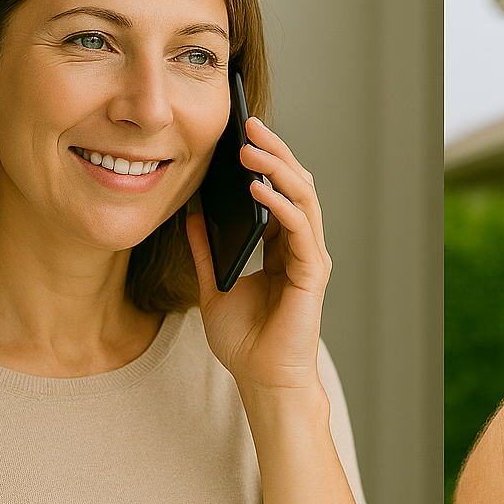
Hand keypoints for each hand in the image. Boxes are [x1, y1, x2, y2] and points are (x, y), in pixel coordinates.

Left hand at [185, 117, 329, 391]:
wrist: (261, 380)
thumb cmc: (244, 341)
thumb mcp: (213, 284)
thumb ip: (206, 248)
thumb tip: (192, 211)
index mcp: (282, 247)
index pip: (280, 190)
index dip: (264, 160)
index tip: (240, 133)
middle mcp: (301, 246)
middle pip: (296, 184)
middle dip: (274, 151)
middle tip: (249, 123)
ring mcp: (310, 258)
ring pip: (304, 197)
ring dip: (278, 168)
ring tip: (250, 149)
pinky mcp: (312, 273)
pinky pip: (299, 228)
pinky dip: (280, 203)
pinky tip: (257, 188)